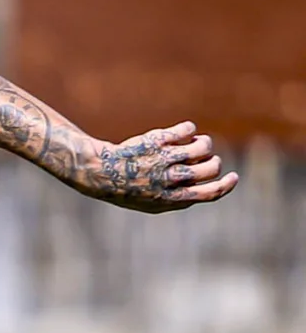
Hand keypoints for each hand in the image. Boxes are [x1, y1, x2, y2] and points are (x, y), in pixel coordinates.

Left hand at [96, 123, 238, 212]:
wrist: (99, 172)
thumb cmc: (127, 189)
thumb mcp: (151, 203)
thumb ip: (179, 199)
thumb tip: (206, 190)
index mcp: (170, 198)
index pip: (208, 193)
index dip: (226, 185)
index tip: (234, 176)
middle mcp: (169, 179)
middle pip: (210, 168)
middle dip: (214, 162)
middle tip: (206, 159)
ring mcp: (163, 158)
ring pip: (203, 146)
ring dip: (204, 144)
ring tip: (194, 143)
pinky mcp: (157, 140)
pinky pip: (188, 129)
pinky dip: (189, 129)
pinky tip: (183, 132)